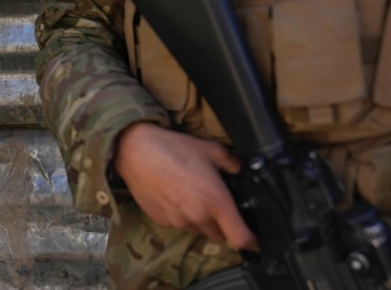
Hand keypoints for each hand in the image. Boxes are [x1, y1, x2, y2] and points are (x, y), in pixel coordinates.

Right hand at [113, 122, 256, 250]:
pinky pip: (179, 225)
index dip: (251, 241)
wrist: (136, 151)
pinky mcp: (162, 221)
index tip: (254, 238)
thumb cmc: (174, 148)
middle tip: (215, 203)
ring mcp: (178, 221)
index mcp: (216, 201)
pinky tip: (175, 195)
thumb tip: (238, 169)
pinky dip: (182, 216)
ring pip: (198, 230)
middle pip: (219, 235)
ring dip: (201, 220)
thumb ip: (232, 163)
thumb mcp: (211, 149)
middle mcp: (198, 216)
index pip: (240, 238)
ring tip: (191, 196)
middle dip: (222, 225)